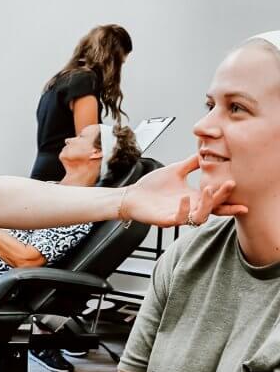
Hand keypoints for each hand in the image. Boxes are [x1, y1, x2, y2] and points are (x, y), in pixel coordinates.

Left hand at [124, 155, 247, 227]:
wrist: (132, 196)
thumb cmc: (153, 186)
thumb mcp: (176, 171)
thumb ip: (191, 164)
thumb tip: (204, 151)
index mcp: (194, 199)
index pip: (215, 202)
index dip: (229, 200)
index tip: (240, 192)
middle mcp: (189, 209)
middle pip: (212, 209)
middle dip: (222, 199)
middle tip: (230, 185)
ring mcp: (178, 216)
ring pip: (199, 217)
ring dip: (207, 205)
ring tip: (208, 190)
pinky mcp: (166, 220)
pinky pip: (179, 219)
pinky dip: (184, 209)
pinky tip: (184, 197)